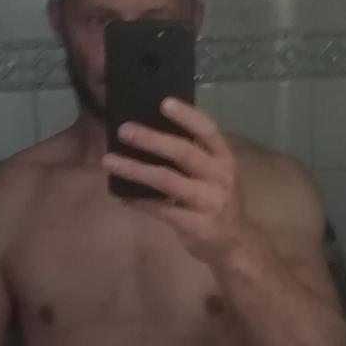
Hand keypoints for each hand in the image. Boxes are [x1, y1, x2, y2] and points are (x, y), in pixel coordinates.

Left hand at [101, 98, 253, 264]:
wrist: (236, 243)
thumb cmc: (219, 199)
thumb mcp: (218, 172)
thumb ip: (195, 154)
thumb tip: (152, 129)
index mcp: (225, 158)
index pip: (208, 131)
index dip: (187, 116)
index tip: (164, 103)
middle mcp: (218, 177)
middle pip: (184, 153)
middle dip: (152, 140)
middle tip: (124, 130)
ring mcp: (207, 202)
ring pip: (166, 180)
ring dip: (135, 169)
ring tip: (109, 161)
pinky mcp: (194, 224)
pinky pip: (160, 209)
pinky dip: (138, 200)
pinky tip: (120, 193)